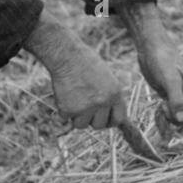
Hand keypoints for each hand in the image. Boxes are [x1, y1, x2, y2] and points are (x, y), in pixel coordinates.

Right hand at [25, 14, 125, 129]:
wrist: (67, 56)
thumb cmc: (87, 63)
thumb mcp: (107, 78)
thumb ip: (110, 98)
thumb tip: (114, 119)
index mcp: (115, 94)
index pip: (118, 120)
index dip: (110, 121)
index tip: (104, 119)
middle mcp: (102, 102)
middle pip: (99, 125)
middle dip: (92, 120)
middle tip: (86, 108)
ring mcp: (85, 107)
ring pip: (81, 125)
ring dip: (77, 117)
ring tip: (75, 99)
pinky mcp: (68, 110)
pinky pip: (66, 119)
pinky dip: (64, 111)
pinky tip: (65, 95)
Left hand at [123, 6, 182, 126]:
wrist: (151, 48)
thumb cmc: (163, 59)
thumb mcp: (170, 79)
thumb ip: (177, 99)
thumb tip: (182, 120)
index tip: (177, 121)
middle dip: (177, 121)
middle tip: (165, 110)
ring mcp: (178, 97)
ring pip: (178, 117)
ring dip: (169, 118)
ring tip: (160, 108)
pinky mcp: (168, 97)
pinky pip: (169, 112)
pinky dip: (164, 115)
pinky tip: (158, 110)